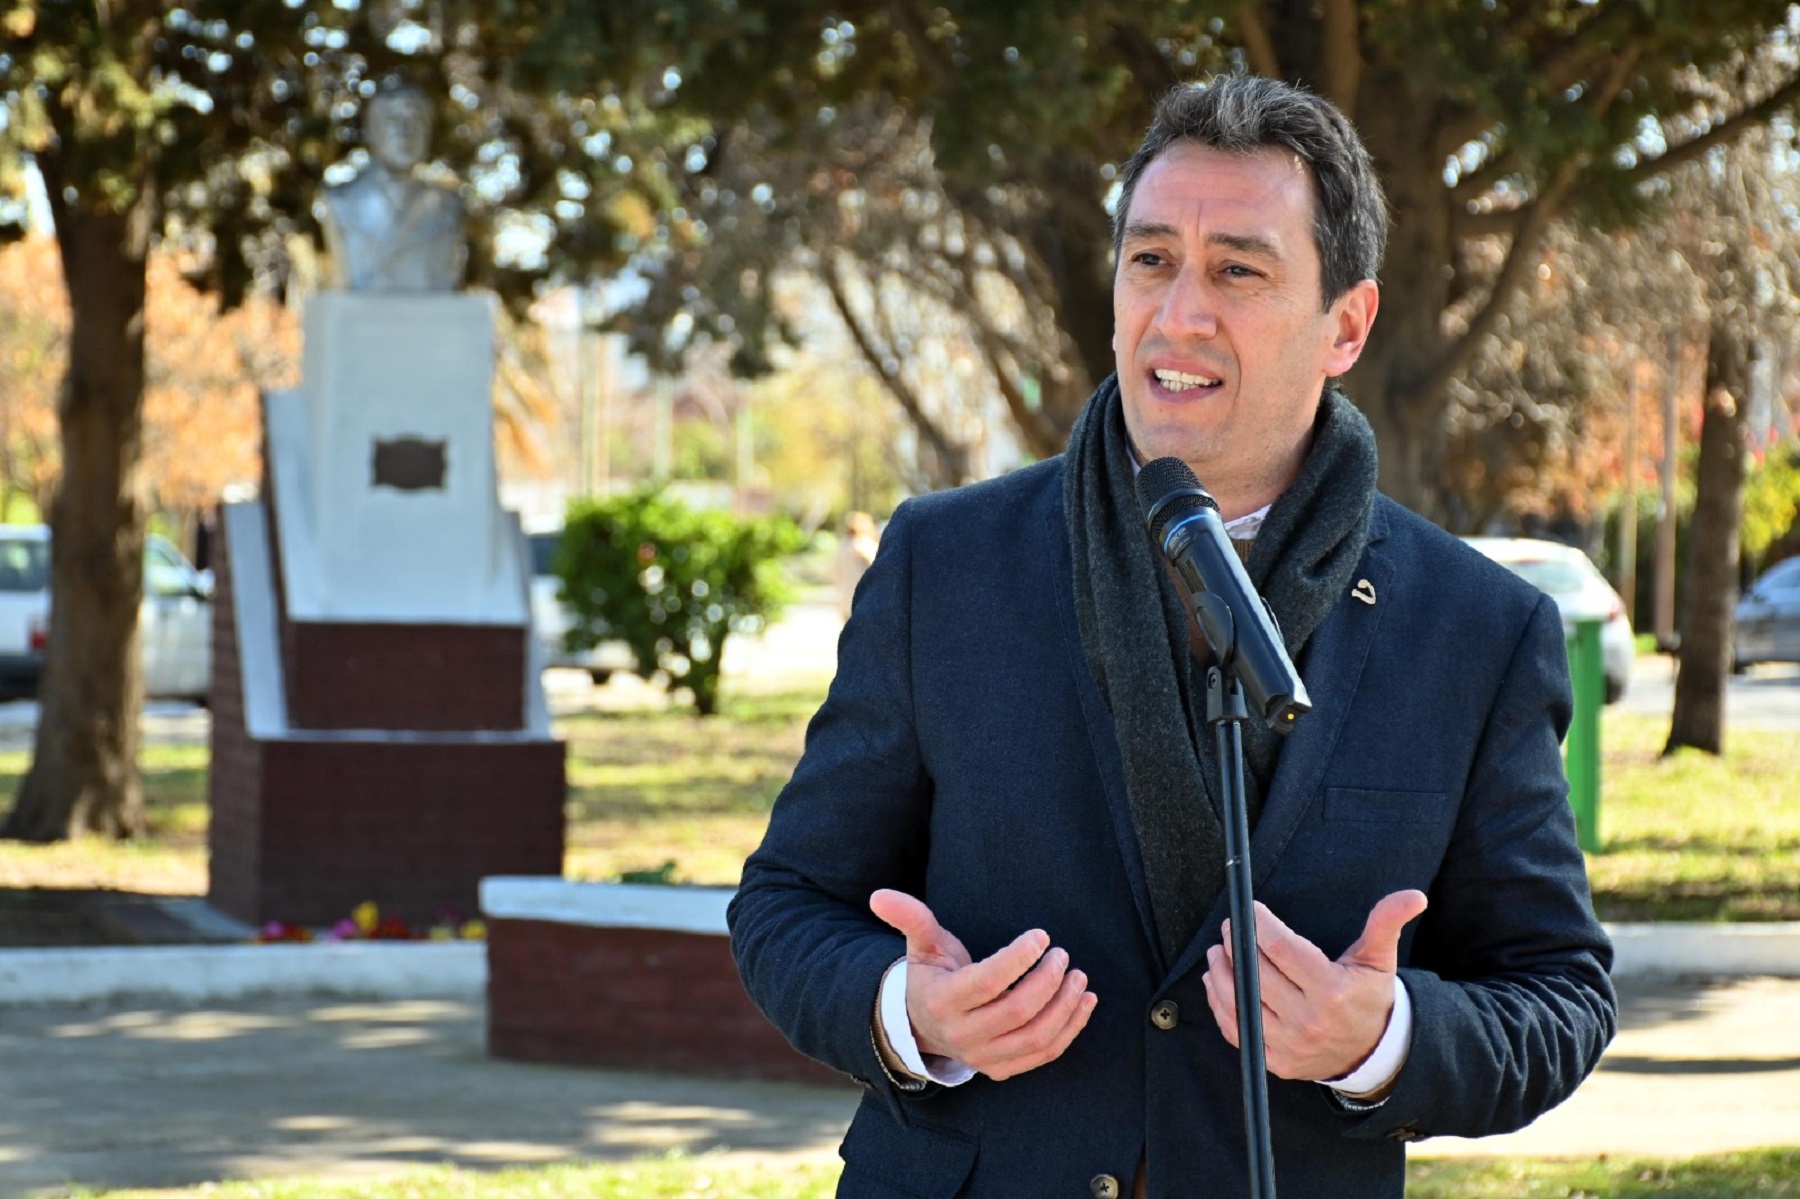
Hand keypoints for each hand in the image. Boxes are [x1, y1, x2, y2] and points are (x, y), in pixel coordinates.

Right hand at [870, 888, 1097, 1081]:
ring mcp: (983, 1057)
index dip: (1018, 959)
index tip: (1041, 936)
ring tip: (1078, 976)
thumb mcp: (921, 945)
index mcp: (941, 1000)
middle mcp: (961, 1034)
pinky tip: (1084, 1002)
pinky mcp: (1002, 1069)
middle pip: (1017, 1010)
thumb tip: (880, 895)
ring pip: (1035, 1037)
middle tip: (1062, 954)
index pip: (987, 981)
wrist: (924, 1025)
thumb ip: (910, 918)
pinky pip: (1044, 1054)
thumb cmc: (931, 975)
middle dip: (1047, 980)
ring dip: (1065, 1006)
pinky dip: (1070, 1030)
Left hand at [1201, 890, 1427, 1080]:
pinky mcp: (1276, 1061)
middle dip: (1236, 945)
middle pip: (1256, 975)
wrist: (1372, 1052)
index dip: (1260, 925)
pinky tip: (1217, 983)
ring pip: (1240, 1003)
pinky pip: (1237, 1031)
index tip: (1250, 909)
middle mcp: (1309, 1021)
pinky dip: (1221, 1005)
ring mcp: (1290, 1045)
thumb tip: (1414, 896)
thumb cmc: (1369, 997)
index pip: (1282, 950)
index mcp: (1331, 991)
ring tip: (1217, 952)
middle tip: (1229, 927)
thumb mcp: (1379, 958)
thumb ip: (1387, 922)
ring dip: (1221, 974)